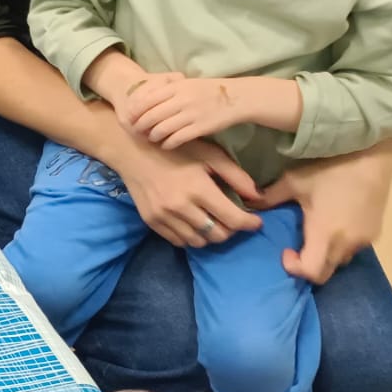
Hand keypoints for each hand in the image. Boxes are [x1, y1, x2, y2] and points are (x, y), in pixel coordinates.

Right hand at [106, 129, 262, 247]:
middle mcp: (181, 207)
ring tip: (213, 222)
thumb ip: (236, 176)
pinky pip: (178, 241)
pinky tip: (194, 223)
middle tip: (232, 219)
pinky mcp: (151, 222)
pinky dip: (191, 237)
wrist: (133, 152)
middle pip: (217, 235)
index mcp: (199, 188)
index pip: (233, 219)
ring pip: (198, 242)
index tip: (255, 222)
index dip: (249, 224)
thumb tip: (258, 197)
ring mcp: (164, 217)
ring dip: (210, 235)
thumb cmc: (176, 150)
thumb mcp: (209, 155)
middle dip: (231, 230)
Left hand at [124, 73, 249, 147]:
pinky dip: (167, 144)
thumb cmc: (208, 91)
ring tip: (151, 139)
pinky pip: (177, 139)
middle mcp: (182, 100)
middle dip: (140, 126)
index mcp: (177, 87)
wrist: (236, 98)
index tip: (129, 118)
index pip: (147, 99)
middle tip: (136, 132)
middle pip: (151, 116)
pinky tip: (165, 145)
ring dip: (153, 136)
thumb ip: (167, 90)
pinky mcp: (200, 128)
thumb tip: (142, 100)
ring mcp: (191, 114)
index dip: (135, 111)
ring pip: (162, 129)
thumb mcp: (186, 83)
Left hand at [247, 138, 391, 283]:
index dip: (295, 269)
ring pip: (340, 262)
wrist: (374, 157)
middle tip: (295, 248)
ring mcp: (364, 240)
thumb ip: (270, 197)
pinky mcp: (375, 233)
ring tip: (313, 235)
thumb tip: (249, 203)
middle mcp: (347, 243)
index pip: (311, 272)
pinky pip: (353, 250)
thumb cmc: (331, 168)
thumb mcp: (295, 181)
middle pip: (325, 273)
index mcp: (326, 233)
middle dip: (307, 266)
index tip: (285, 251)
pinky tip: (333, 226)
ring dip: (324, 257)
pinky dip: (339, 247)